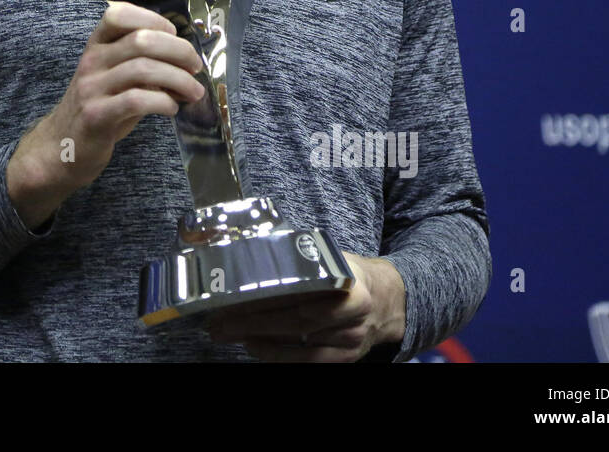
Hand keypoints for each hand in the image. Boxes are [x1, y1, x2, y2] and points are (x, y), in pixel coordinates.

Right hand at [6, 1, 204, 228]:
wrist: (62, 147)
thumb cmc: (99, 108)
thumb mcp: (116, 78)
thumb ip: (143, 64)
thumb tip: (186, 60)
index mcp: (96, 46)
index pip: (118, 13)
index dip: (153, 19)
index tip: (174, 35)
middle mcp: (91, 61)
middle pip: (141, 40)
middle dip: (178, 51)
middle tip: (195, 67)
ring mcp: (91, 88)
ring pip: (144, 69)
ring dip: (179, 80)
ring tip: (193, 92)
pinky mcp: (96, 116)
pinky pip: (136, 100)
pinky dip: (163, 102)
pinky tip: (171, 109)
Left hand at [205, 253, 406, 361]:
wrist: (389, 300)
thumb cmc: (349, 274)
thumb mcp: (332, 258)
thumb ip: (302, 257)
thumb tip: (252, 247)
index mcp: (348, 280)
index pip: (301, 289)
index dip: (268, 293)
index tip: (235, 293)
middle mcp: (352, 313)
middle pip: (296, 319)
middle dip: (252, 321)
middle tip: (219, 320)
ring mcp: (350, 339)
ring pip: (299, 343)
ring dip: (259, 339)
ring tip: (228, 333)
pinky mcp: (346, 358)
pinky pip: (308, 362)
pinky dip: (278, 356)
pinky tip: (254, 347)